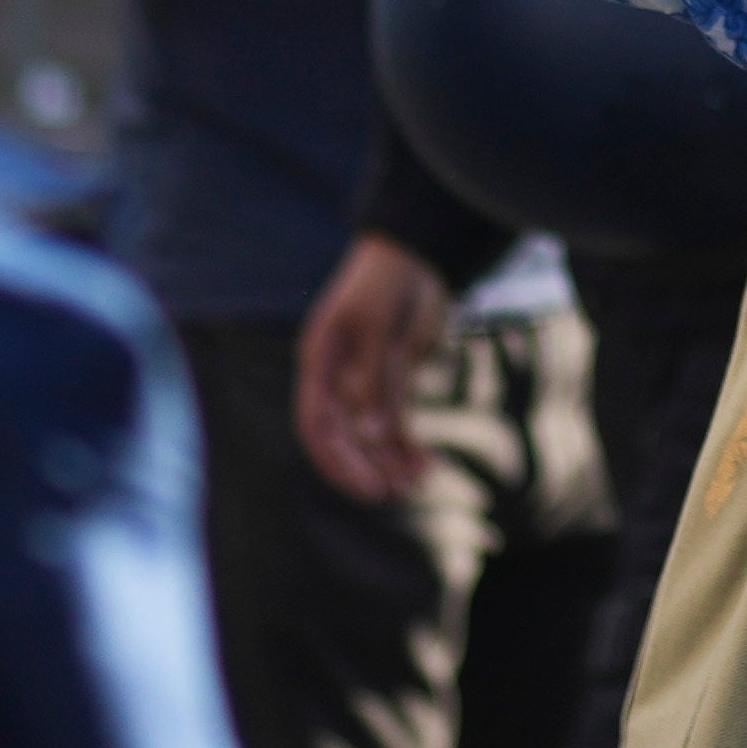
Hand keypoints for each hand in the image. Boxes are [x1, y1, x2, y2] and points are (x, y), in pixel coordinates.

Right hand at [293, 236, 458, 505]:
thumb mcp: (377, 327)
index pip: (316, 425)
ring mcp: (365, 380)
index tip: (365, 486)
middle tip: (392, 493)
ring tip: (419, 483)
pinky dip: (411, 444)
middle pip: (344, 437)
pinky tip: (429, 464)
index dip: (336, 460)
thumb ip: (374, 380)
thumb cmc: (386, 282)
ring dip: (392, 461)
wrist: (416, 254)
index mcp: (319, 362)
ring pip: (373, 434)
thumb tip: (370, 437)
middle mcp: (337, 378)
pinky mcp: (392, 380)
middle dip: (366, 466)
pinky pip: (397, 422)